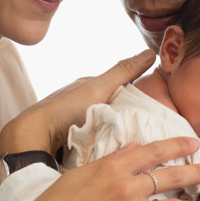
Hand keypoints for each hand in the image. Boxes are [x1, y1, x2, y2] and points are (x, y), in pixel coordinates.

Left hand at [0, 50, 156, 156]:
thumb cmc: (66, 109)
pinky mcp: (77, 137)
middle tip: (155, 126)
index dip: (143, 92)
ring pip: (109, 122)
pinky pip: (100, 136)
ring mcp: (81, 120)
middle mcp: (86, 101)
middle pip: (118, 105)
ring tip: (142, 140)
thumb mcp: (99, 88)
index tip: (163, 103)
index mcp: (92, 86)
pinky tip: (121, 148)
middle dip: (134, 113)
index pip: (125, 85)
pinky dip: (110, 139)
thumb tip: (151, 51)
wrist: (36, 136)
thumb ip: (123, 72)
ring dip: (122, 129)